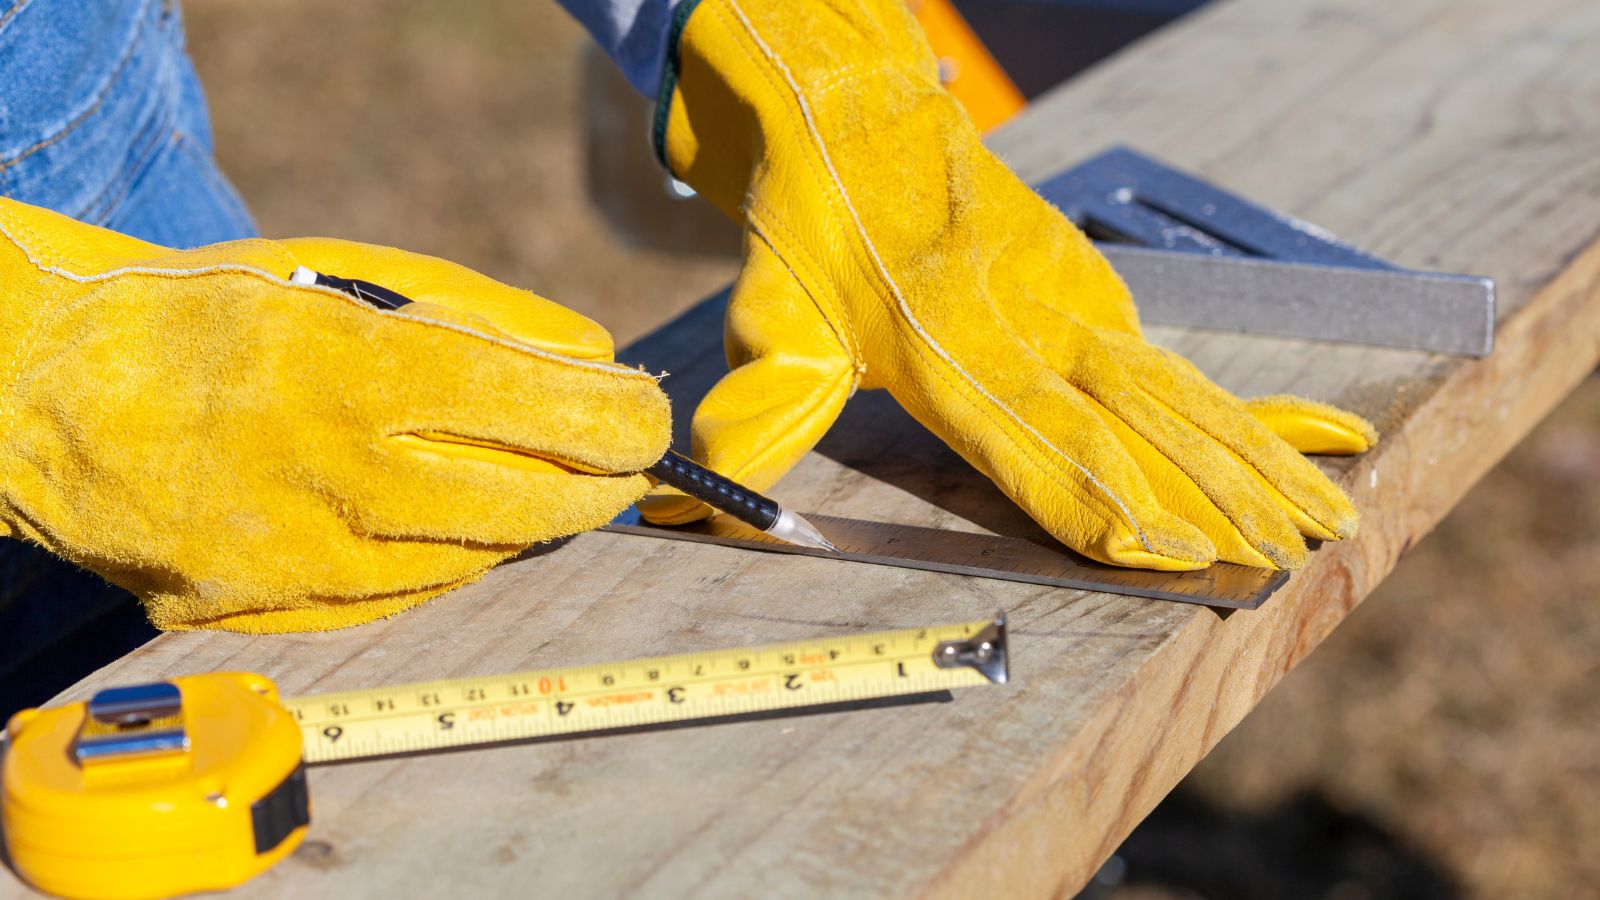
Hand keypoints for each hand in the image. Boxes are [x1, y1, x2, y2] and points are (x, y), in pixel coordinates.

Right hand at [0, 199, 668, 631]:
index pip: (528, 404)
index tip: (651, 416)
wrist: (47, 397)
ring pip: (473, 559)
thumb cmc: (211, 315)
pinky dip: (454, 558)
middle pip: (522, 502)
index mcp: (341, 367)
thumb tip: (600, 362)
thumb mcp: (342, 275)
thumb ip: (482, 316)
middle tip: (628, 464)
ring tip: (555, 486)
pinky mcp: (261, 615)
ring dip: (532, 524)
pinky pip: (404, 597)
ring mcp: (291, 561)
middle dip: (598, 484)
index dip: (613, 417)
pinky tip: (467, 524)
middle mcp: (321, 475)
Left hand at [640, 0, 1374, 569]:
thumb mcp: (772, 313)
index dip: (1101, 503)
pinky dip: (1256, 408)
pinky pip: (1182, 364)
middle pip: (1138, 426)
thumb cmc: (813, 221)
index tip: (1168, 554)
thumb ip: (762, 412)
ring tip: (1325, 520)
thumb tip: (701, 506)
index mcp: (949, 346)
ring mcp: (1075, 306)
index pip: (1036, 441)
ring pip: (1180, 396)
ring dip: (1255, 462)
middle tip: (1287, 563)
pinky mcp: (1094, 293)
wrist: (857, 104)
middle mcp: (1030, 329)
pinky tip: (1325, 436)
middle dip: (1213, 501)